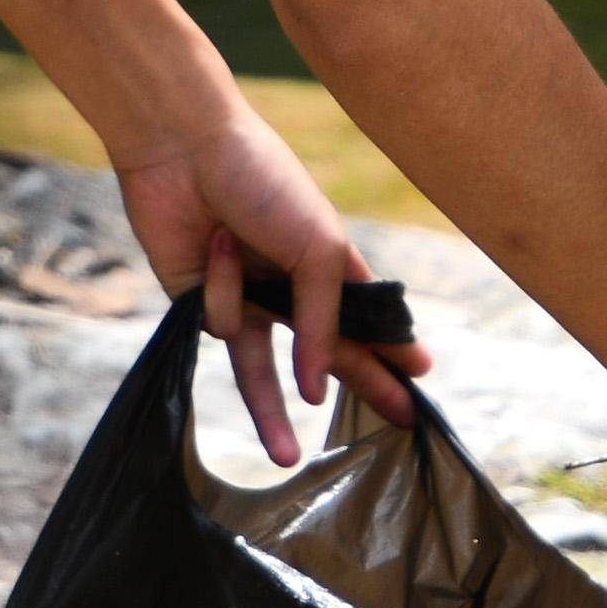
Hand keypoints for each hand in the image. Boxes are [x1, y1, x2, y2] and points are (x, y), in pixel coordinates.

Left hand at [112, 100, 422, 464]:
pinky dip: (224, 290)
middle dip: (364, 386)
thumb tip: (316, 393)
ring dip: (270, 414)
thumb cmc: (264, 182)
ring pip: (261, 370)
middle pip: (329, 352)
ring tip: (287, 458)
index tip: (422, 379)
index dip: (396, 349)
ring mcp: (245, 299)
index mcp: (327, 264)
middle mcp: (287, 288)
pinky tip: (217, 249)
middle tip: (399, 424)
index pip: (370, 318)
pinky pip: (222, 326)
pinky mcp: (199, 306)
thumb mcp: (318, 249)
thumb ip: (325, 323)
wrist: (185, 150)